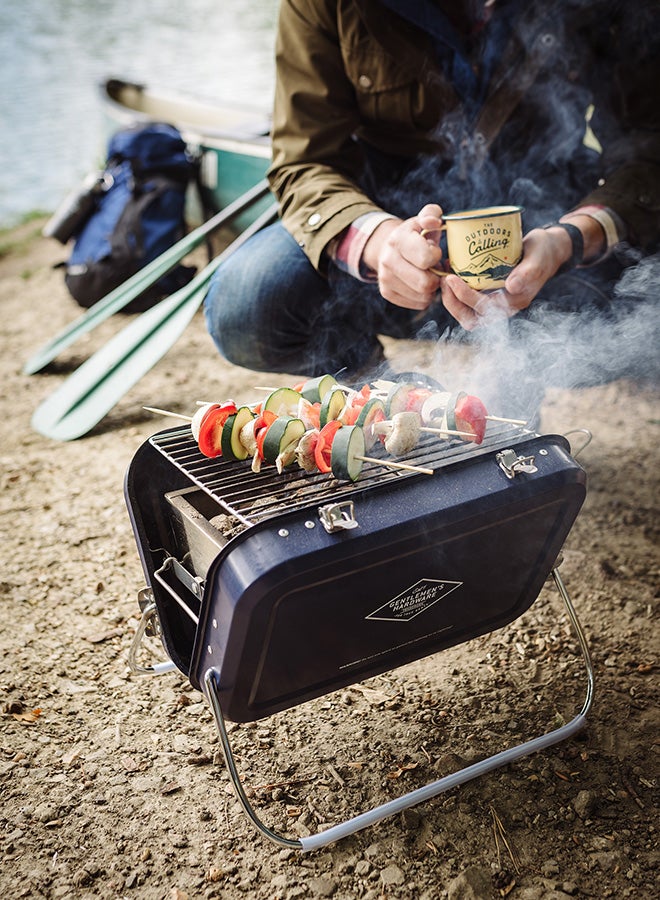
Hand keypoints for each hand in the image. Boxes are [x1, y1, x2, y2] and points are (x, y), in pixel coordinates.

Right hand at [362, 204, 445, 309]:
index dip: (436, 256)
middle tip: (435, 267)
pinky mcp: (387, 293)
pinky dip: (425, 296)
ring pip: (423, 296)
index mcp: (398, 240)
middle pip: (425, 284)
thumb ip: (431, 214)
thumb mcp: (423, 219)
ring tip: (428, 274)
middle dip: (436, 277)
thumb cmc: (414, 234)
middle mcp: (388, 261)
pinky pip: (418, 304)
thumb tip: (434, 222)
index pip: (426, 259)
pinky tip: (421, 283)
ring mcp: (386, 279)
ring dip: (432, 288)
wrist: (388, 248)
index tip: (435, 251)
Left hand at [438, 226, 575, 329]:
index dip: (464, 297)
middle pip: (470, 319)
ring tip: (444, 278)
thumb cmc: (543, 251)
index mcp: (515, 302)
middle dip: (452, 303)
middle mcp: (503, 307)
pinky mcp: (488, 294)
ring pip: (466, 314)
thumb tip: (512, 287)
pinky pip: (467, 302)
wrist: (547, 250)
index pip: (483, 309)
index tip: (452, 278)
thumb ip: (528, 272)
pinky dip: (455, 292)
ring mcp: (495, 302)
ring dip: (451, 300)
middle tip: (443, 280)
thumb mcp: (538, 257)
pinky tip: (450, 272)